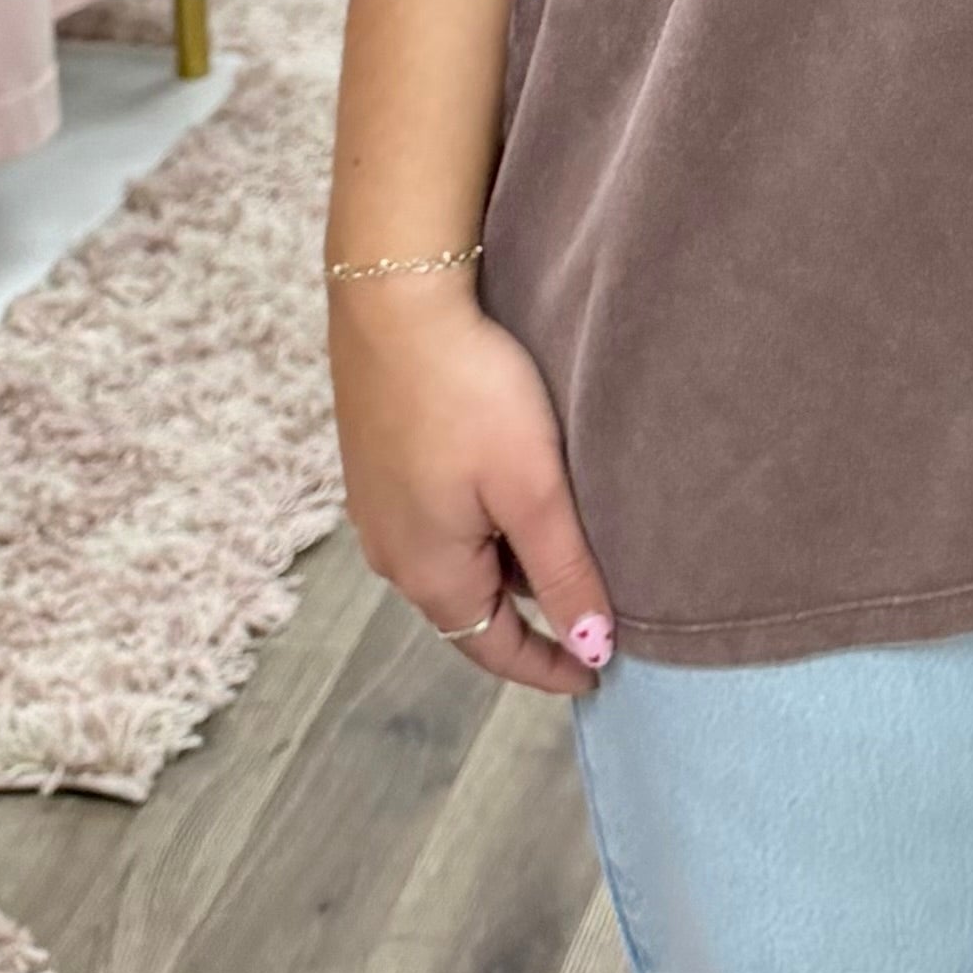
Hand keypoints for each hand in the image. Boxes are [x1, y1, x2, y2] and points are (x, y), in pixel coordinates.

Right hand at [332, 276, 613, 702]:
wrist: (394, 298)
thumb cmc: (470, 392)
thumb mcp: (533, 490)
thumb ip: (564, 572)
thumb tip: (593, 648)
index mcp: (429, 570)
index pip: (492, 647)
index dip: (547, 666)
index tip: (597, 674)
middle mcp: (392, 551)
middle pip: (469, 608)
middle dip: (528, 619)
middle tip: (590, 615)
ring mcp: (376, 504)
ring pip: (454, 560)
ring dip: (504, 568)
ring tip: (563, 550)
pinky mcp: (375, 461)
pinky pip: (436, 519)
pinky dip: (480, 527)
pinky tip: (513, 493)